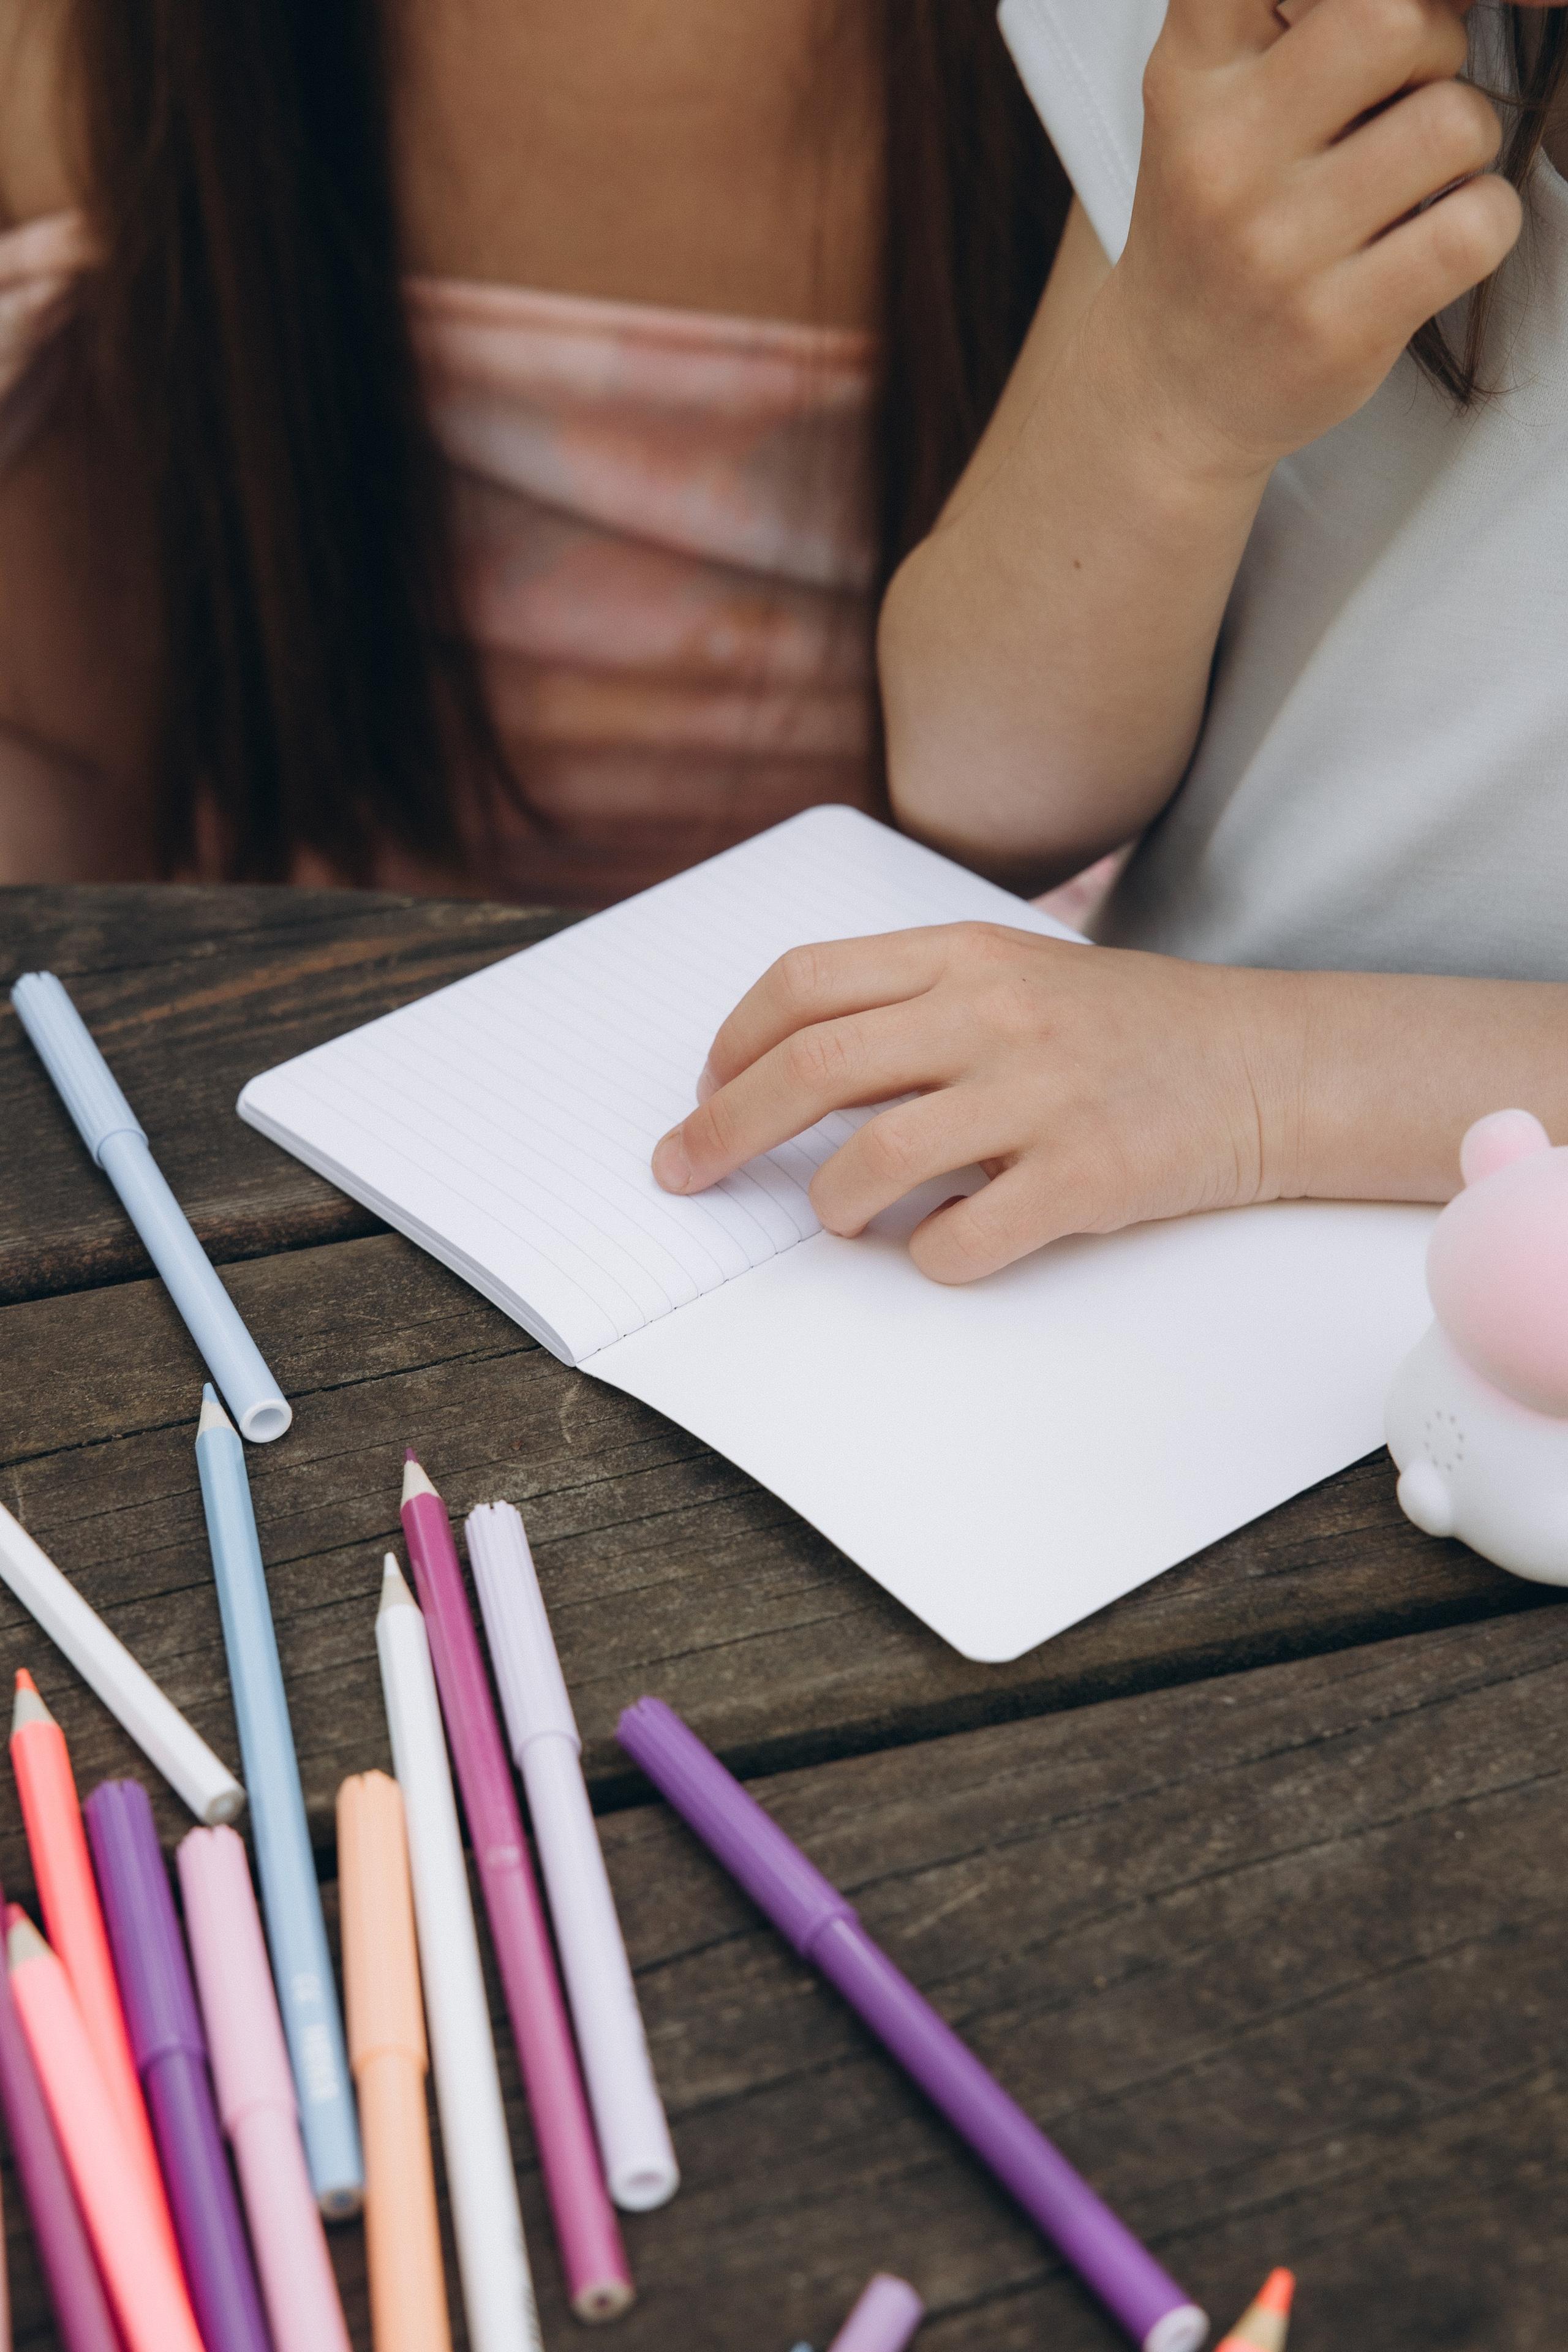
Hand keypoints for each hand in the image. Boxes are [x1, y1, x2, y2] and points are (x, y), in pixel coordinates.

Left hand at [650, 925, 1305, 1282]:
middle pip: (812, 1068)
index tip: (702, 1093)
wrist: (1271, 1064)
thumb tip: (789, 1070)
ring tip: (838, 1220)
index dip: (731, 1044)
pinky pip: (960, 1240)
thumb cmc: (1128, 1030)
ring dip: (829, 1206)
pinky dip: (927, 1258)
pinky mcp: (1085, 1179)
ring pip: (872, 1160)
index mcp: (964, 954)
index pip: (803, 983)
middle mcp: (994, 1014)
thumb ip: (914, 1003)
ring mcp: (1041, 1096)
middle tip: (684, 1173)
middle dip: (723, 1131)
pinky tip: (942, 1246)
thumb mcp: (1017, 973)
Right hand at [1104, 0, 1521, 479]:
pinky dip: (1485, 224)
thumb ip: (1300, 21)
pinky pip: (1476, 228)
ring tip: (1417, 182)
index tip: (1377, 33)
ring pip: (1453, 123)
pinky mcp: (1336, 329)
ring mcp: (1276, 251)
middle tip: (1407, 102)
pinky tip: (1434, 241)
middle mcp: (1221, 156)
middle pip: (1394, 18)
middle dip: (1436, 50)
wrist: (1166, 389)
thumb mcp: (1215, 95)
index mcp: (1190, 74)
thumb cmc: (1218, 226)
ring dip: (1467, 145)